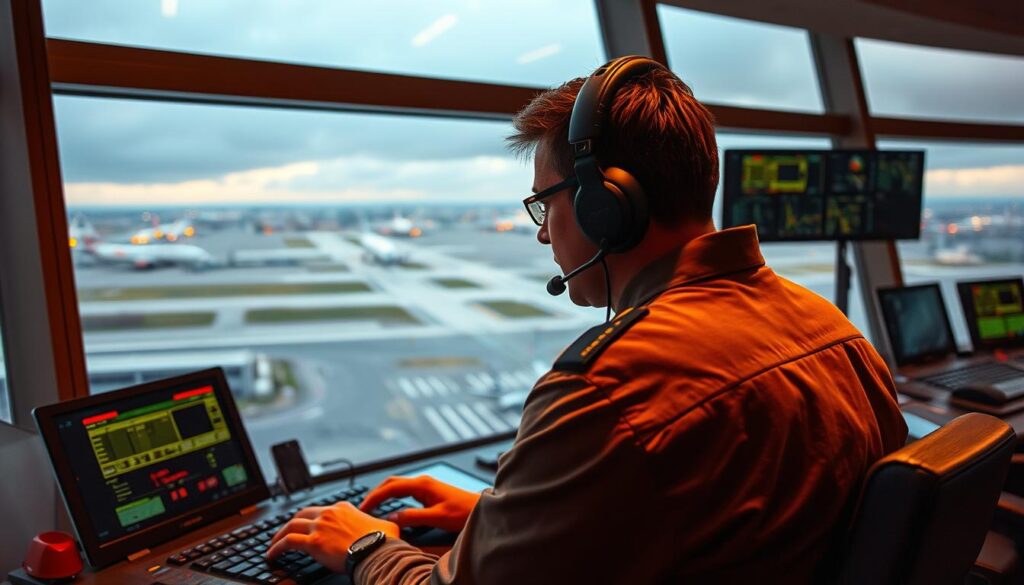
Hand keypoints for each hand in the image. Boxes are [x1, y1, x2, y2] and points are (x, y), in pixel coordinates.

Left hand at [266, 502, 398, 572]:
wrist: (377, 551)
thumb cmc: (383, 542)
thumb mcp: (385, 525)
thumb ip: (379, 523)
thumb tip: (388, 525)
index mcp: (344, 508)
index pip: (322, 510)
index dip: (312, 518)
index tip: (308, 526)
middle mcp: (329, 513)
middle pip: (302, 514)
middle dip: (291, 523)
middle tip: (285, 532)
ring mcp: (319, 526)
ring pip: (290, 526)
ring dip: (279, 535)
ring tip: (273, 544)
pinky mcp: (312, 542)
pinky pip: (287, 542)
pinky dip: (276, 548)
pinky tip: (271, 555)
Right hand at [360, 475, 481, 532]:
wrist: (479, 507)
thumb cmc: (463, 511)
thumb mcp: (437, 517)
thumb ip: (414, 517)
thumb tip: (392, 518)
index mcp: (422, 484)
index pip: (390, 487)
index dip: (374, 497)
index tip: (363, 508)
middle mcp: (422, 481)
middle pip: (391, 483)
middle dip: (375, 494)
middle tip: (362, 508)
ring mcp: (425, 485)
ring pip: (397, 486)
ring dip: (383, 495)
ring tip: (371, 508)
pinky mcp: (428, 491)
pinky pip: (404, 491)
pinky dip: (392, 497)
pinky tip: (390, 506)